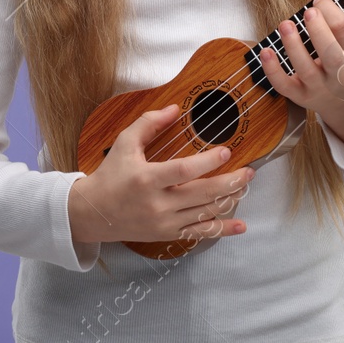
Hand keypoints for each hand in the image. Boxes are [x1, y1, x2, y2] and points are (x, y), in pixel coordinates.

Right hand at [68, 104, 254, 244]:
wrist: (93, 213)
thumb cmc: (110, 175)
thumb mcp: (124, 143)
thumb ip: (149, 123)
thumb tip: (175, 108)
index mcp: (146, 179)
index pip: (184, 171)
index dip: (208, 162)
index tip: (227, 151)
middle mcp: (157, 203)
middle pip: (201, 194)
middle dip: (230, 182)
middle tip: (249, 171)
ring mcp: (164, 222)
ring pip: (204, 213)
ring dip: (229, 199)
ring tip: (245, 185)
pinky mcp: (167, 234)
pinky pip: (199, 233)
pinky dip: (222, 229)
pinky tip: (240, 225)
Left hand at [260, 0, 343, 122]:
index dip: (333, 14)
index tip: (320, 1)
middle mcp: (339, 75)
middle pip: (331, 54)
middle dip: (319, 32)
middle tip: (309, 11)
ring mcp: (319, 88)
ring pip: (306, 69)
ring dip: (293, 46)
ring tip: (285, 24)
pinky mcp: (301, 96)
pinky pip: (284, 86)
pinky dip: (273, 70)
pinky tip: (265, 51)